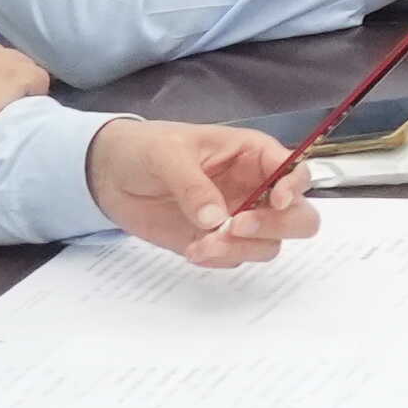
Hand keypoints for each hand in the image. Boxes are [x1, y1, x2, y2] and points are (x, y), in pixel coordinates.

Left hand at [83, 116, 313, 263]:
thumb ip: (193, 185)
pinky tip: (192, 249)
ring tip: (201, 244)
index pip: (294, 170)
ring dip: (241, 248)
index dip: (295, 186)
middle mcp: (255, 189)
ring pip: (270, 244)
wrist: (108, 175)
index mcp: (253, 155)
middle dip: (278, 226)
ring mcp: (239, 219)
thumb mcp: (167, 155)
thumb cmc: (144, 149)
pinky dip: (219, 259)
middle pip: (299, 216)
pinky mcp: (217, 242)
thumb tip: (215, 219)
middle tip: (238, 227)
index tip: (277, 201)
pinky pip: (235, 258)